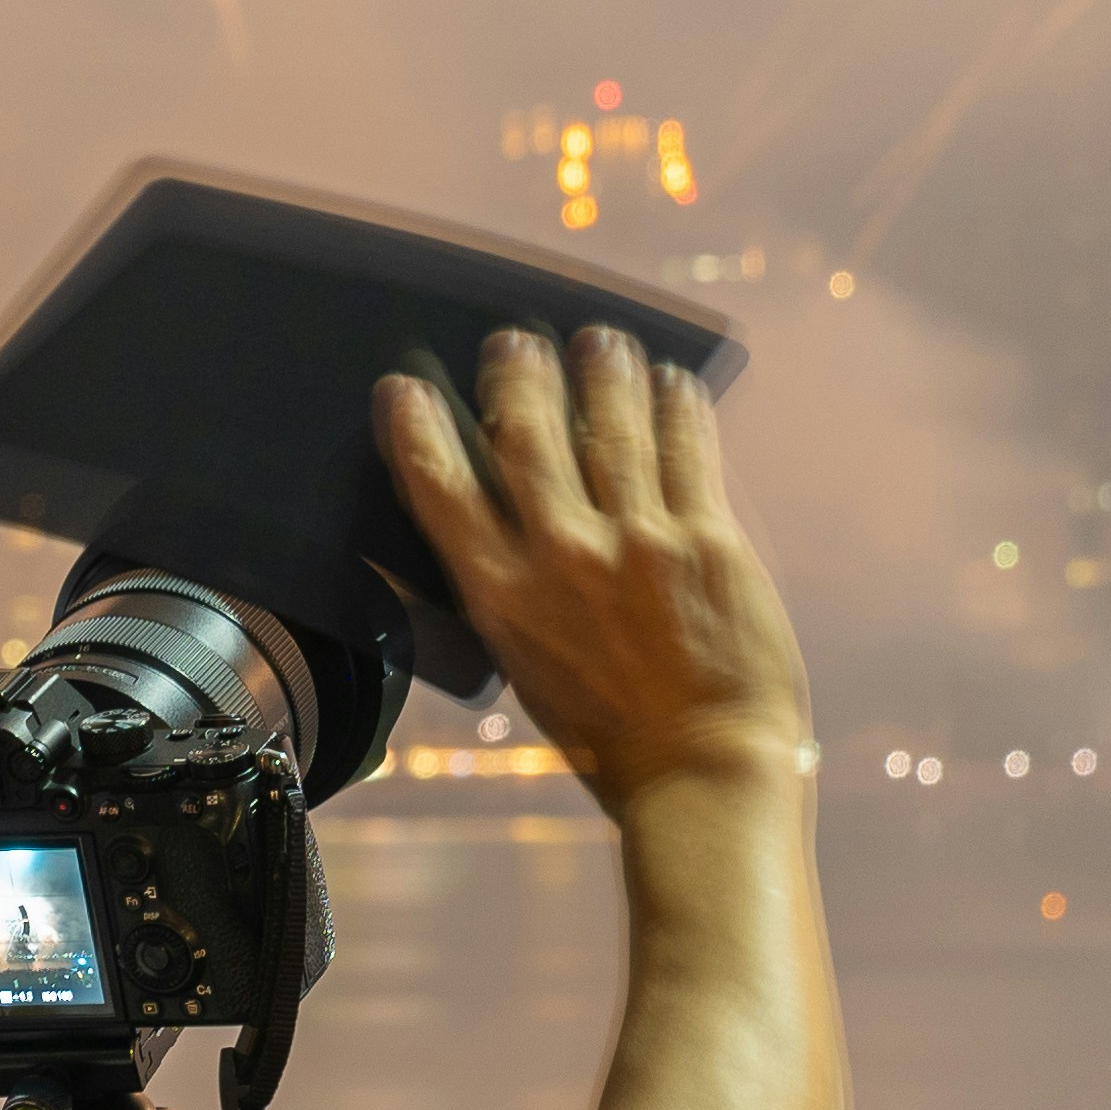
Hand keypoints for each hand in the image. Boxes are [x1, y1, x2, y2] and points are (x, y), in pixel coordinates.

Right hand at [377, 327, 812, 814]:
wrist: (700, 769)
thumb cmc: (609, 730)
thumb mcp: (523, 663)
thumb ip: (506, 591)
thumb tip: (491, 526)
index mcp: (501, 596)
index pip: (441, 490)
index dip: (416, 430)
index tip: (403, 389)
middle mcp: (562, 558)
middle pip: (527, 436)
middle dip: (517, 376)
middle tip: (514, 341)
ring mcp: (639, 543)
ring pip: (610, 426)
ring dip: (601, 371)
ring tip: (600, 340)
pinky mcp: (707, 541)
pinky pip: (686, 449)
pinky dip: (675, 405)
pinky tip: (671, 381)